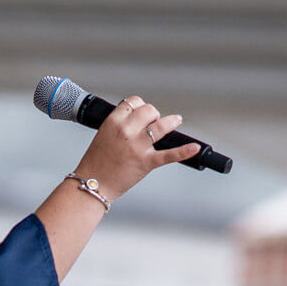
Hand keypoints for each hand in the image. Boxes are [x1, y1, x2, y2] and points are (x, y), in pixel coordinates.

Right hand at [71, 95, 199, 200]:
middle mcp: (126, 131)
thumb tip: (137, 120)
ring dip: (171, 122)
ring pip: (161, 126)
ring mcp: (137, 146)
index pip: (133, 102)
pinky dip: (184, 151)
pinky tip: (194, 148)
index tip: (142, 112)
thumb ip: (118, 125)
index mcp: (113, 122)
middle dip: (153, 114)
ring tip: (176, 121)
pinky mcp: (146, 162)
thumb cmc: (95, 162)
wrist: (92, 183)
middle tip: (153, 122)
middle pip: (149, 110)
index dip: (140, 106)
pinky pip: (169, 154)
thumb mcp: (102, 135)